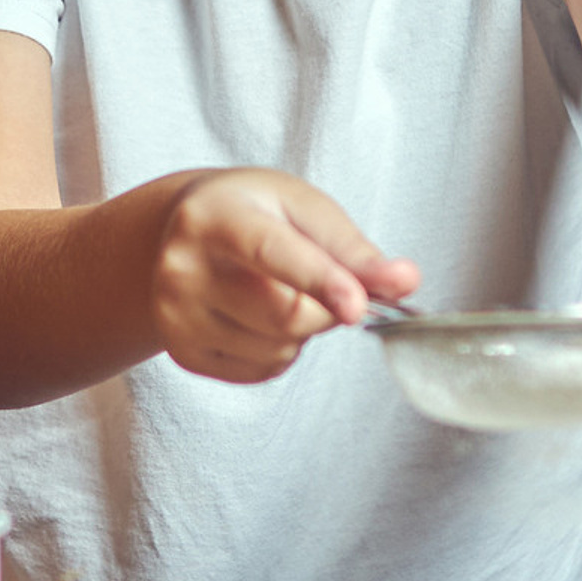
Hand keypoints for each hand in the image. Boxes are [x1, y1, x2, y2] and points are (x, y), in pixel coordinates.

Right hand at [149, 170, 418, 384]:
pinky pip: (262, 371)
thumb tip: (406, 282)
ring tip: (277, 289)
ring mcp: (175, 316)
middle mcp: (183, 268)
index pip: (272, 253)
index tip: (358, 306)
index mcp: (216, 217)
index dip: (320, 281)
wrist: (183, 231)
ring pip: (279, 348)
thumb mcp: (304, 209)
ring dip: (303, 331)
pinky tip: (259, 315)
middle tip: (324, 279)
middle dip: (326, 307)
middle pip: (286, 315)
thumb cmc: (254, 213)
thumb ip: (354, 248)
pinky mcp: (182, 353)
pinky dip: (280, 351)